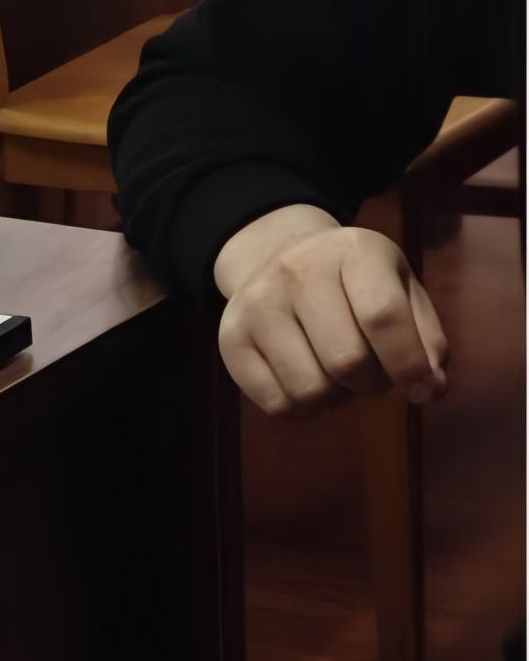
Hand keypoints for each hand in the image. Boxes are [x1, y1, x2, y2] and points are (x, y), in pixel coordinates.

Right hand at [212, 204, 447, 417]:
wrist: (276, 255)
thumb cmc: (354, 282)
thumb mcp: (400, 289)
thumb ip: (425, 337)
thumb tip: (429, 388)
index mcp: (353, 250)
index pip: (383, 316)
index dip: (408, 364)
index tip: (421, 390)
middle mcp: (297, 270)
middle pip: (346, 359)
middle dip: (372, 384)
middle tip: (372, 376)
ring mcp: (256, 303)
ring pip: (309, 389)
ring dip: (336, 400)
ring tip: (338, 379)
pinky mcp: (230, 337)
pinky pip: (276, 404)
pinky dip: (303, 409)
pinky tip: (307, 383)